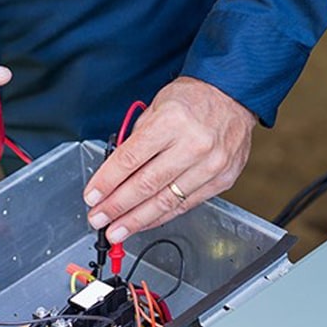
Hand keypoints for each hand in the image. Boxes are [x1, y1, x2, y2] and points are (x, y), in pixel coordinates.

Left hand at [84, 77, 256, 242]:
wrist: (234, 96)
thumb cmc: (194, 99)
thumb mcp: (157, 106)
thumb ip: (137, 139)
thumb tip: (114, 173)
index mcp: (172, 121)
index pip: (131, 158)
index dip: (107, 182)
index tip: (92, 196)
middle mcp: (194, 145)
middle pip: (146, 184)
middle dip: (117, 206)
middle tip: (98, 219)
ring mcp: (211, 165)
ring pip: (166, 201)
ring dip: (137, 219)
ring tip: (117, 230)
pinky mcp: (222, 180)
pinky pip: (186, 205)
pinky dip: (162, 216)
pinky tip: (144, 222)